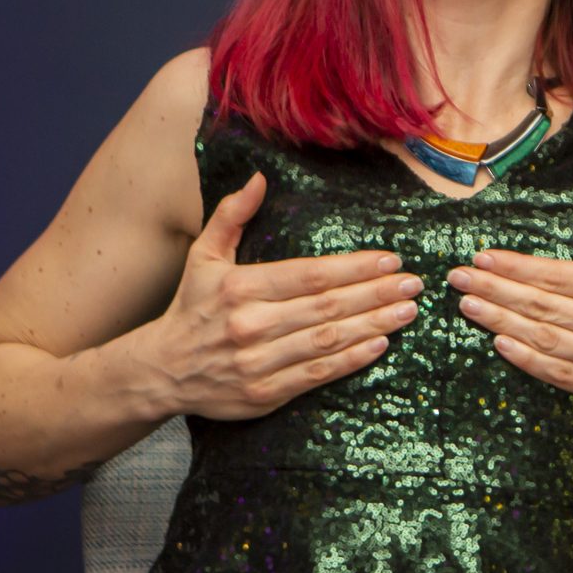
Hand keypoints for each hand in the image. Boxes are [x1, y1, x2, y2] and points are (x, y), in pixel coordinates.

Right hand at [136, 172, 415, 420]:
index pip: (309, 275)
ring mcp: (258, 362)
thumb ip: (232, 216)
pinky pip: (317, 374)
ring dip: (373, 325)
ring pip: (327, 341)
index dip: (353, 268)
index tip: (389, 260)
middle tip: (413, 283)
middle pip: (326, 307)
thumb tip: (259, 178)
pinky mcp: (265, 393)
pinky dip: (352, 361)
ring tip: (407, 310)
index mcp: (240, 287)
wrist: (160, 370)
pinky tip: (380, 344)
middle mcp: (250, 324)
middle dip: (375, 293)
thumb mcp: (203, 257)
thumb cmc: (191, 308)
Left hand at [451, 199, 572, 413]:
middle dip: (494, 288)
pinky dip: (526, 359)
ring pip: (542, 338)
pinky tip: (500, 343)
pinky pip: (558, 374)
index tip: (484, 256)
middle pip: (540, 305)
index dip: (516, 266)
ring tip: (468, 305)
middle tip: (458, 277)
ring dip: (500, 321)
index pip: (558, 276)